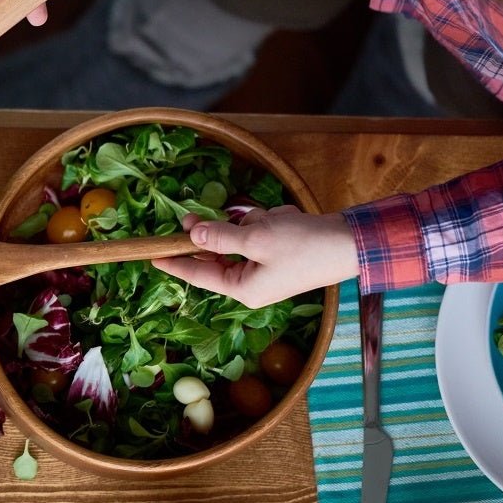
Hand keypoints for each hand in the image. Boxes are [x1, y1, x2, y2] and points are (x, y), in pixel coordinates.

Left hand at [151, 207, 359, 307]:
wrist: (351, 242)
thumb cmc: (304, 246)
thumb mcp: (255, 238)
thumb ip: (220, 237)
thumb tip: (193, 235)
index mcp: (243, 288)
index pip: (197, 276)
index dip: (173, 262)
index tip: (150, 254)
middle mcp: (251, 282)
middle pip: (215, 254)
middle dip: (214, 233)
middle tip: (191, 214)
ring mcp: (266, 267)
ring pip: (238, 237)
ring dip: (251, 224)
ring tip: (275, 223)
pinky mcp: (278, 252)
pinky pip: (258, 232)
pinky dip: (268, 222)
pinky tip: (286, 221)